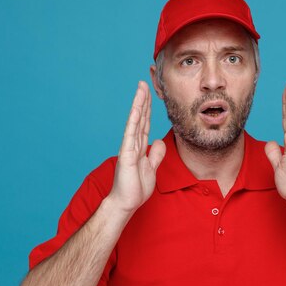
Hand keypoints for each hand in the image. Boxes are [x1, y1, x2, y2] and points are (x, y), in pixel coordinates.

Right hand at [109, 81, 165, 212]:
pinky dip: (134, 120)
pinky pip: (131, 134)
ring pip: (135, 121)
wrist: (126, 202)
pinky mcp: (127, 154)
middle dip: (143, 100)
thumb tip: (159, 141)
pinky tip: (137, 108)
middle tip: (146, 82)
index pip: (144, 123)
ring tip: (141, 88)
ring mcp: (129, 148)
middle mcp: (133, 144)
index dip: (148, 108)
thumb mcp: (151, 168)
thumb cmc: (135, 188)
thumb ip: (156, 154)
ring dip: (138, 104)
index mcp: (139, 147)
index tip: (150, 93)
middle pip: (140, 117)